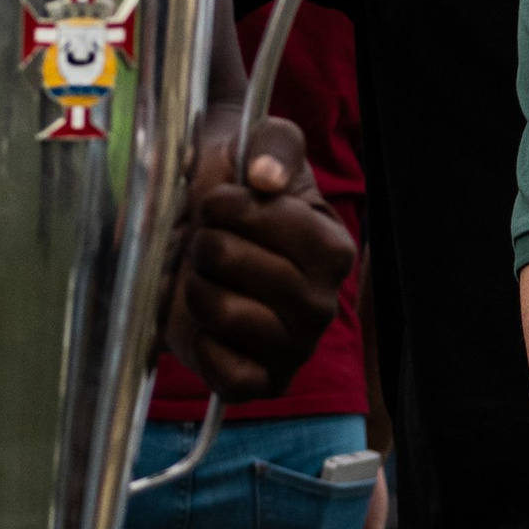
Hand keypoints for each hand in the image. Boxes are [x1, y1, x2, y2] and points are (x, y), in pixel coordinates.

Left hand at [167, 106, 355, 401]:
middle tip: (209, 244)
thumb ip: (273, 144)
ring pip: (223, 313)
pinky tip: (206, 322)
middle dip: (205, 243)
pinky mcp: (262, 383)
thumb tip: (264, 176)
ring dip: (196, 287)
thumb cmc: (235, 190)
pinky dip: (202, 345)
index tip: (218, 200)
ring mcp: (294, 348)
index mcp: (332, 248)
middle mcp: (321, 303)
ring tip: (205, 278)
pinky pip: (227, 374)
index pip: (273, 222)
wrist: (196, 232)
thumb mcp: (259, 145)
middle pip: (233, 262)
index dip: (229, 205)